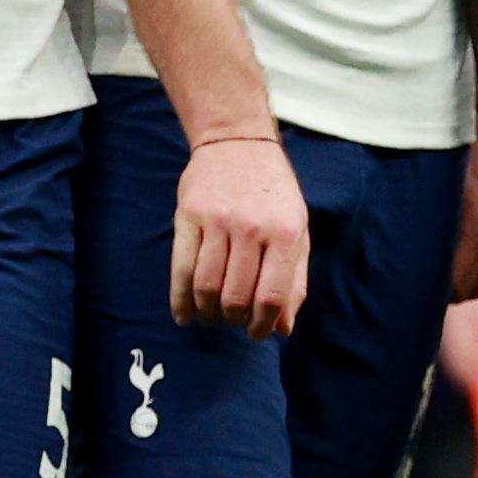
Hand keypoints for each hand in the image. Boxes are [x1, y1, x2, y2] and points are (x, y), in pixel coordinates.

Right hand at [170, 136, 312, 337]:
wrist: (236, 144)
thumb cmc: (272, 193)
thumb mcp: (297, 229)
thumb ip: (293, 279)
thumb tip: (283, 327)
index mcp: (283, 233)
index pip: (271, 296)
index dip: (262, 325)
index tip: (257, 334)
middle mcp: (250, 227)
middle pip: (235, 296)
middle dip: (233, 319)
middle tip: (233, 322)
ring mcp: (216, 221)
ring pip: (206, 286)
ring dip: (207, 312)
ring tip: (211, 317)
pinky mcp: (188, 217)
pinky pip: (181, 268)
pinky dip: (180, 299)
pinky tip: (184, 314)